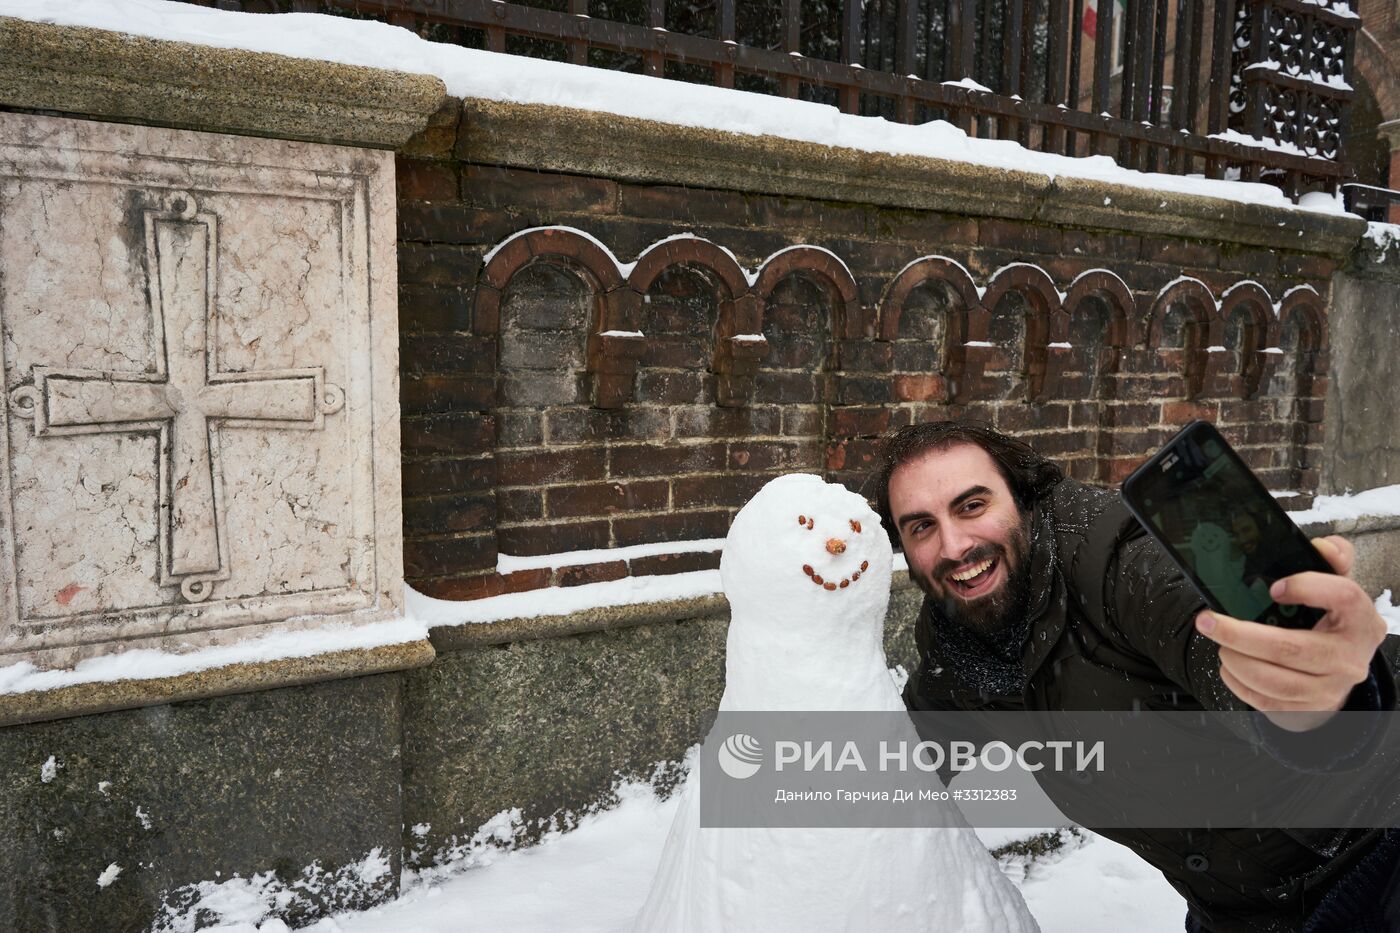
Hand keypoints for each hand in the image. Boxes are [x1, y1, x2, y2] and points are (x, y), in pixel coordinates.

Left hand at [1194, 536, 1387, 731]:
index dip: (1308, 588)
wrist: (1343, 664)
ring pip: (1276, 682)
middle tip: (1208, 620)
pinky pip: (1268, 701)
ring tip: (1220, 643)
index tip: (1274, 587)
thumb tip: (1321, 546)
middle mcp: (1349, 657)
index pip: (1344, 597)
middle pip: (1292, 649)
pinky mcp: (1310, 707)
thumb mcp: (1337, 585)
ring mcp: (1330, 687)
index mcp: (1360, 619)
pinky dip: (1239, 683)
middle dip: (1241, 635)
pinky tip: (1229, 665)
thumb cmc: (1333, 618)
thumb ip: (1333, 558)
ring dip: (1237, 660)